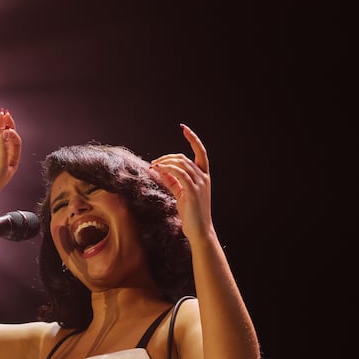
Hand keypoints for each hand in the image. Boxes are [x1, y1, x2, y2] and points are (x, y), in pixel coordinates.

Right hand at [0, 109, 21, 206]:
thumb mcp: (0, 167)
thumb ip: (3, 150)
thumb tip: (5, 132)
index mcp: (12, 163)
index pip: (15, 144)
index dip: (13, 134)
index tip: (8, 128)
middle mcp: (3, 160)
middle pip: (7, 139)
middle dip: (7, 125)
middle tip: (6, 113)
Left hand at [150, 124, 211, 240]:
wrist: (199, 230)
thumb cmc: (190, 213)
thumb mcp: (181, 193)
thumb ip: (172, 180)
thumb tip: (160, 168)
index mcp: (204, 176)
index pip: (201, 152)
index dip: (193, 139)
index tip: (184, 128)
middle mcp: (204, 178)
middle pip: (184, 158)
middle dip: (167, 157)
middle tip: (154, 162)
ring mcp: (200, 184)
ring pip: (181, 164)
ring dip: (165, 162)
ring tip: (153, 166)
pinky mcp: (192, 191)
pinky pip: (179, 174)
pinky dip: (167, 169)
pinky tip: (158, 169)